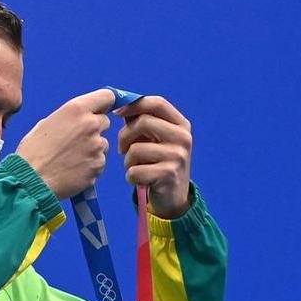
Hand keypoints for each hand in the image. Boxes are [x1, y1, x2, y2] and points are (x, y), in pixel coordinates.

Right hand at [16, 88, 115, 198]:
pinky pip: (99, 162)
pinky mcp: (98, 165)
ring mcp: (97, 146)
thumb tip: (77, 121)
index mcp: (76, 109)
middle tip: (77, 140)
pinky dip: (90, 165)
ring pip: (102, 144)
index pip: (107, 96)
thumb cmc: (33, 152)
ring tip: (72, 158)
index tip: (101, 109)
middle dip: (95, 128)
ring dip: (92, 149)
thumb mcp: (46, 124)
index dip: (105, 103)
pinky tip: (74, 169)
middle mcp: (90, 124)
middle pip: (105, 122)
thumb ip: (68, 118)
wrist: (32, 181)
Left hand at [116, 96, 192, 218]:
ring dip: (127, 160)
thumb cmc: (159, 163)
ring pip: (135, 149)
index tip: (117, 112)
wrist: (174, 197)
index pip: (157, 103)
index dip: (134, 104)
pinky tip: (139, 180)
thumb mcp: (156, 140)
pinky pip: (134, 171)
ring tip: (134, 167)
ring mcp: (177, 156)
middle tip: (121, 148)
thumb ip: (142, 122)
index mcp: (181, 125)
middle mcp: (183, 138)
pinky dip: (130, 177)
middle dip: (124, 135)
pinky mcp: (168, 174)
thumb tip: (120, 106)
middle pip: (143, 122)